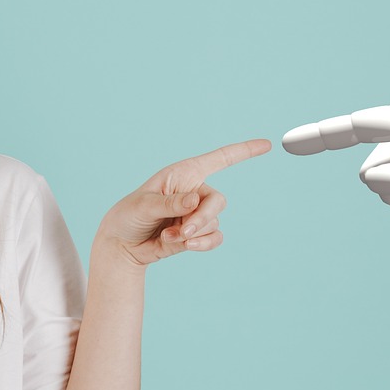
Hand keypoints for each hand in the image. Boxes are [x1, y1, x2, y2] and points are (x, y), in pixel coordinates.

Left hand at [98, 139, 270, 265]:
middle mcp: (194, 191)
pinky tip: (184, 245)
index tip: (267, 145)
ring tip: (169, 235)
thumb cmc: (128, 216)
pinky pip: (214, 237)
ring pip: (214, 222)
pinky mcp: (197, 233)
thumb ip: (169, 203)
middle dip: (202, 218)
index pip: (219, 159)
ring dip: (193, 233)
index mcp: (183, 174)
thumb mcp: (143, 206)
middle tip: (182, 231)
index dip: (243, 151)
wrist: (122, 245)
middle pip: (218, 201)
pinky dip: (202, 244)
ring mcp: (197, 213)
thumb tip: (195, 200)